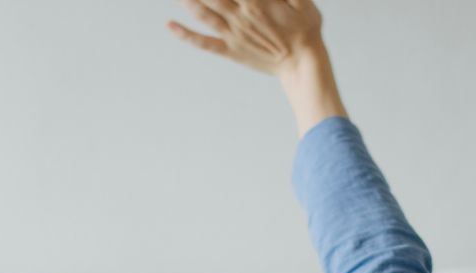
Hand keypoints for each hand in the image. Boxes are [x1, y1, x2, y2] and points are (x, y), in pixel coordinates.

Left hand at [168, 0, 322, 74]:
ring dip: (186, 1)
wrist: (302, 64)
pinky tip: (170, 25)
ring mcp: (233, 35)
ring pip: (203, 14)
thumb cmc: (305, 30)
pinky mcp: (230, 50)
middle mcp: (240, 17)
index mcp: (256, 2)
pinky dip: (185, 35)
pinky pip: (203, 42)